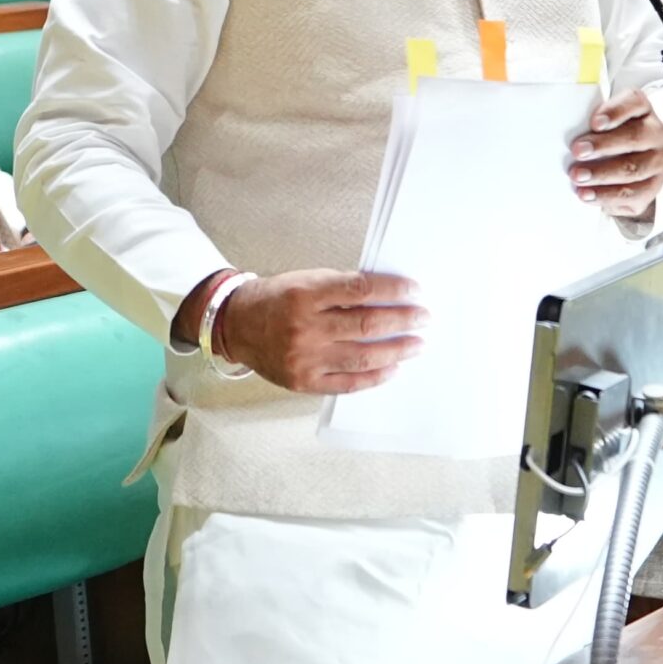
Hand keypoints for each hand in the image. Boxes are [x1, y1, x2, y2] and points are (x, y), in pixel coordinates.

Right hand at [212, 269, 425, 394]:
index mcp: (305, 295)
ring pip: (362, 356)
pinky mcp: (304, 382)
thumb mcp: (306, 281)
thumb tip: (389, 296)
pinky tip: (393, 368)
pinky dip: (374, 376)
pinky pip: (347, 382)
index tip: (416, 291)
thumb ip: (343, 288)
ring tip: (417, 344)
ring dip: (396, 350)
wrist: (237, 325)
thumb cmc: (277, 299)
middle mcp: (304, 327)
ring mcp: (304, 358)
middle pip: (366, 325)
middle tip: (425, 318)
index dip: (394, 291)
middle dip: (402, 321)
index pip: (361, 290)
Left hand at [567, 90, 662, 219]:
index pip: (634, 102)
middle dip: (603, 146)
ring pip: (634, 169)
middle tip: (577, 152)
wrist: (625, 169)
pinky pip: (633, 194)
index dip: (615, 112)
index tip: (594, 123)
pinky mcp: (653, 186)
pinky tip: (589, 194)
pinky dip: (607, 196)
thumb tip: (564, 131)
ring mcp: (658, 160)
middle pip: (634, 137)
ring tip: (578, 177)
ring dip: (602, 174)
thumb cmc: (607, 139)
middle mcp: (656, 132)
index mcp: (642, 109)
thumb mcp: (599, 124)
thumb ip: (587, 122)